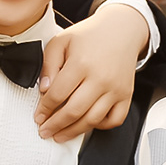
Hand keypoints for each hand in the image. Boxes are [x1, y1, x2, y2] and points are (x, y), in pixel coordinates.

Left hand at [35, 0, 149, 141]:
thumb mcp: (61, 41)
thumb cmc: (91, 35)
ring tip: (60, 135)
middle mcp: (100, 78)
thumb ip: (48, 65)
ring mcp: (115, 89)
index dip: (44, 109)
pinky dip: (101, 126)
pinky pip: (115, 119)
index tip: (38, 116)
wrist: (122, 29)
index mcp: (81, 63)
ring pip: (92, 120)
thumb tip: (45, 90)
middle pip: (74, 111)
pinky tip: (87, 124)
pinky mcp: (126, 95)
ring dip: (73, 131)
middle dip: (55, 125)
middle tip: (45, 131)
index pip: (58, 94)